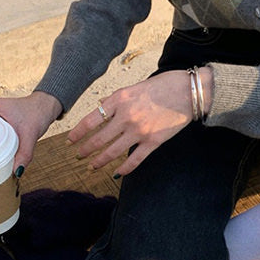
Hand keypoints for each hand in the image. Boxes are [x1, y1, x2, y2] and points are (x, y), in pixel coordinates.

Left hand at [67, 68, 212, 176]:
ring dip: (99, 161)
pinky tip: (116, 174)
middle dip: (85, 150)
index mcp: (120, 100)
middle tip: (78, 156)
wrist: (189, 92)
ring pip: (113, 152)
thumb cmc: (163, 85)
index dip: (78, 132)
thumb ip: (117, 99)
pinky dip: (124, 169)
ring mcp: (139, 131)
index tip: (70, 140)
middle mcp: (126, 116)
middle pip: (99, 139)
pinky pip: (134, 160)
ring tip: (91, 167)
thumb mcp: (135, 86)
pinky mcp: (153, 141)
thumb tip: (101, 104)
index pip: (91, 119)